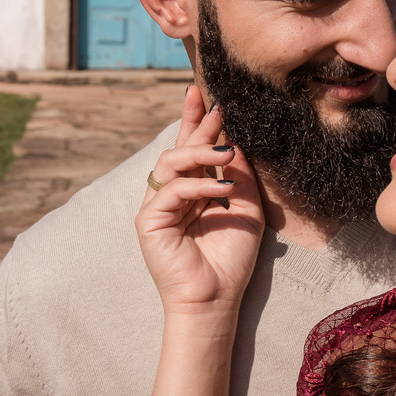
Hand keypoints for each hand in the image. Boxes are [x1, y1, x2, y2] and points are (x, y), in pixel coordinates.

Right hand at [136, 86, 264, 317]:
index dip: (198, 121)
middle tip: (215, 104)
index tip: (209, 96)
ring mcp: (159, 206)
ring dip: (200, 152)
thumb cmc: (231, 260)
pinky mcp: (149, 221)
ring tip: (228, 152)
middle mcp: (174, 194)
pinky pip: (171, 191)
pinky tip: (223, 188)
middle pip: (179, 147)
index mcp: (195, 190)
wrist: (216, 299)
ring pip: (171, 162)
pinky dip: (198, 185)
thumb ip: (241, 178)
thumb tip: (236, 145)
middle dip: (196, 123)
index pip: (194, 148)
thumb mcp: (247, 210)